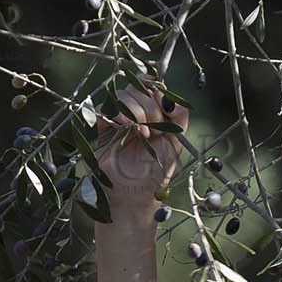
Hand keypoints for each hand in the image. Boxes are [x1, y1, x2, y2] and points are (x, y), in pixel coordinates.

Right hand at [94, 80, 189, 208]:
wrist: (133, 195)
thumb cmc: (156, 173)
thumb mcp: (176, 142)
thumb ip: (179, 115)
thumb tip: (168, 94)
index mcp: (152, 114)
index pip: (151, 86)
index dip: (156, 90)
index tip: (164, 107)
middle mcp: (134, 114)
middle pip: (137, 88)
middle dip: (149, 106)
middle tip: (153, 131)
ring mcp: (117, 120)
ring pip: (123, 95)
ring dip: (136, 110)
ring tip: (142, 134)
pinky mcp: (102, 128)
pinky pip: (105, 107)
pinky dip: (118, 112)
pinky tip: (128, 127)